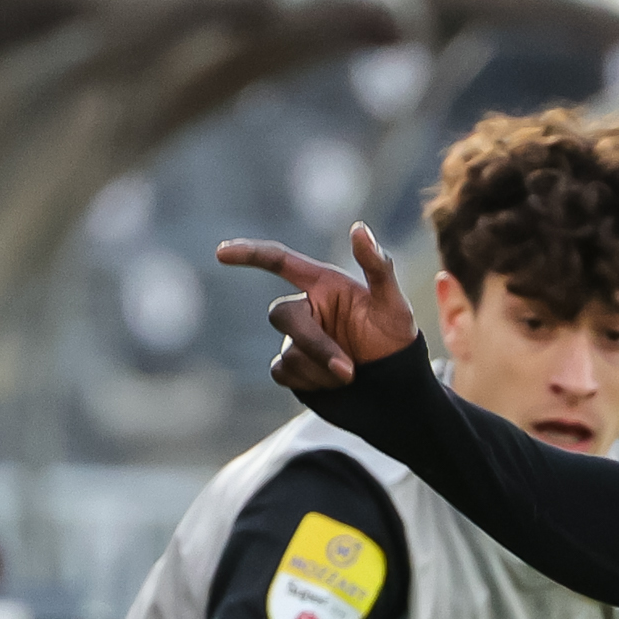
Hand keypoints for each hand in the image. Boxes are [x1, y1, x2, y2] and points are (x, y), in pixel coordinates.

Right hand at [216, 222, 419, 392]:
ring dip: (321, 368)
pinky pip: (283, 372)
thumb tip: (359, 228)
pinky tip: (333, 386)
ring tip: (351, 376)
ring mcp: (296, 340)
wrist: (395, 390)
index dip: (249, 254)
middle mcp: (305, 308)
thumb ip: (378, 266)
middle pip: (281, 315)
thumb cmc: (396, 342)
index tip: (222, 253)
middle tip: (349, 370)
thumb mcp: (394, 304)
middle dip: (315, 344)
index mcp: (322, 285)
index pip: (279, 261)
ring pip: (287, 352)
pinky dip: (310, 382)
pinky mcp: (293, 370)